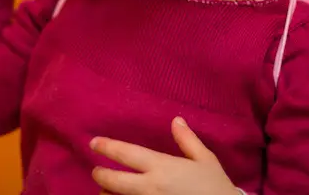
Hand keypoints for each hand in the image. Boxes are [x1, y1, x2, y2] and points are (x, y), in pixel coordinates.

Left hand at [90, 117, 238, 194]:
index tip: (93, 143)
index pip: (126, 154)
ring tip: (106, 191)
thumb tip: (176, 120)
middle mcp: (150, 187)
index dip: (106, 147)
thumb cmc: (215, 188)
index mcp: (161, 167)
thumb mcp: (205, 160)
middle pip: (112, 181)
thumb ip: (188, 140)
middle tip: (97, 172)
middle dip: (100, 175)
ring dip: (107, 194)